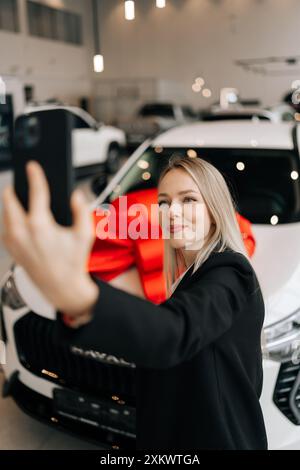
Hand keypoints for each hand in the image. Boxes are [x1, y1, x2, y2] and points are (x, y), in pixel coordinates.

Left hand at [1, 161, 98, 322]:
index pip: (36, 192)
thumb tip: (76, 195)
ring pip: (5, 212)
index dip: (35, 175)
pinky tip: (23, 217)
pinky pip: (5, 226)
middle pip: (9, 199)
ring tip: (24, 199)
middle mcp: (21, 232)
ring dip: (12, 203)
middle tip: (24, 182)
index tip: (32, 165)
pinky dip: (11, 218)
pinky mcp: (10, 248)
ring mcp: (13, 241)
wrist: (61, 288)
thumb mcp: (85, 235)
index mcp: (40, 225)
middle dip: (16, 188)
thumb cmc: (73, 262)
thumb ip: (82, 210)